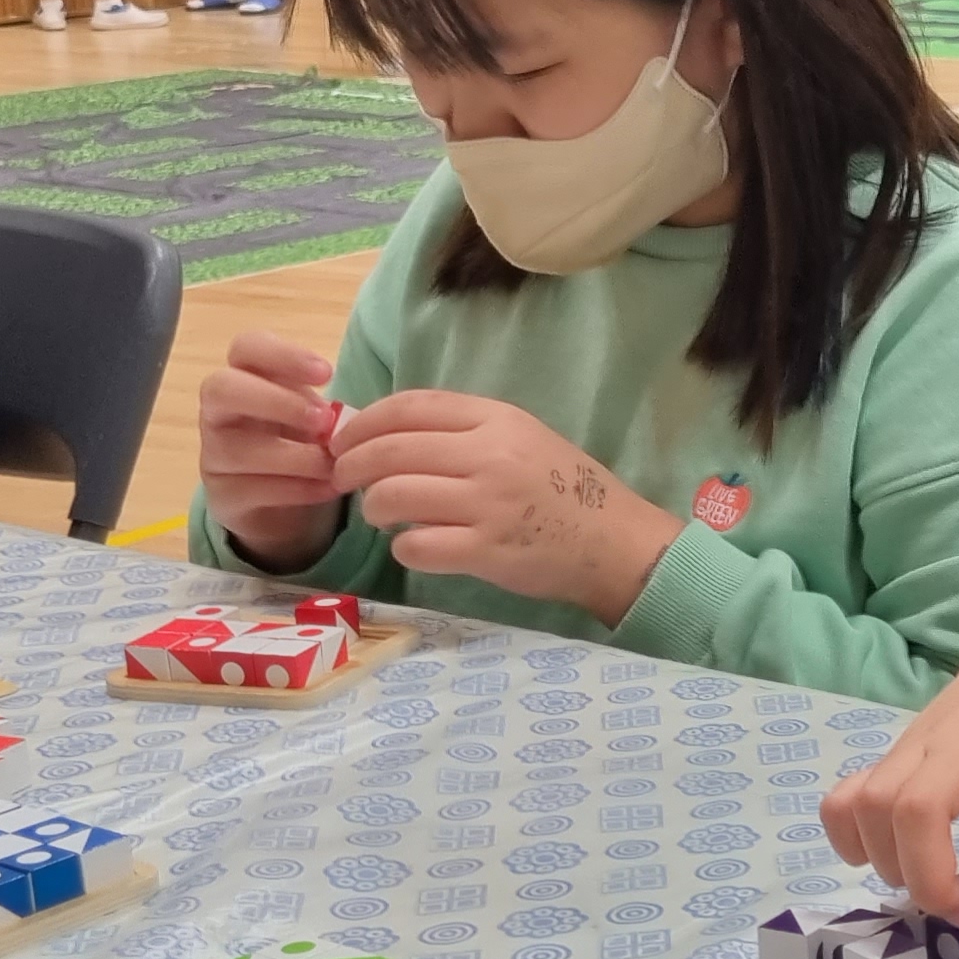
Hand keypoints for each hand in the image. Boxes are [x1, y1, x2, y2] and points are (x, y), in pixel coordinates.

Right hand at [198, 331, 345, 570]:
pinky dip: (298, 489)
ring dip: (296, 457)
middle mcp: (219, 411)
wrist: (284, 502)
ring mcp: (213, 454)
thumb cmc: (300, 442)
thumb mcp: (314, 417)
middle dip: (275, 401)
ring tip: (336, 464)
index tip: (327, 374)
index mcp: (246, 378)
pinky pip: (253, 490)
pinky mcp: (222, 495)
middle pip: (221, 388)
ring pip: (238, 449)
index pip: (246, 348)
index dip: (283, 355)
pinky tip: (329, 488)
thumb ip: (323, 409)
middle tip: (323, 420)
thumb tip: (342, 417)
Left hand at [332, 391, 681, 620]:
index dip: (364, 422)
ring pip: (393, 496)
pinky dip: (404, 547)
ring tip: (381, 516)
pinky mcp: (485, 551)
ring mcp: (487, 505)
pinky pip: (416, 545)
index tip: (343, 440)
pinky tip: (414, 546)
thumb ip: (464, 431)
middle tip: (343, 480)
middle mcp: (489, 455)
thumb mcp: (523, 439)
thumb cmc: (566, 491)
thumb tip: (386, 434)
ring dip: (373, 508)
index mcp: (497, 419)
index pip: (409, 406)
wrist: (616, 544)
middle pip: (390, 450)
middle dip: (351, 465)